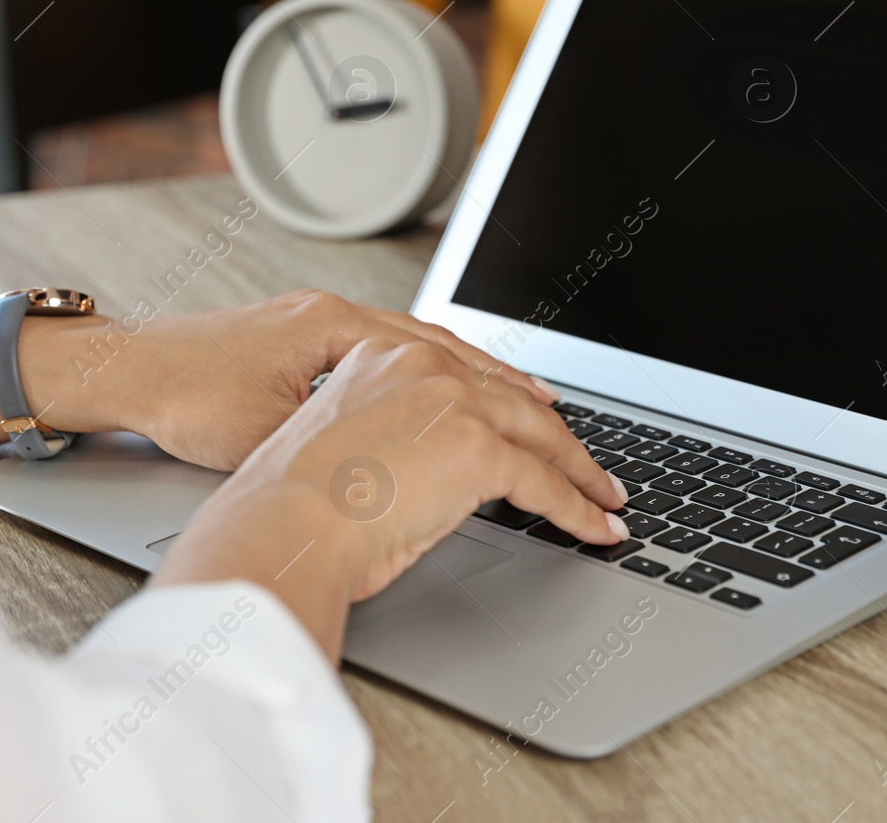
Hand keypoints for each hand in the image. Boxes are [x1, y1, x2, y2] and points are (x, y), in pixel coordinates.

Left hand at [23, 290, 557, 470]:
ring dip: (495, 382)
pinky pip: (409, 351)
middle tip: (573, 439)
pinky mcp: (322, 334)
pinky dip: (450, 374)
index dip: (511, 422)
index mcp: (341, 329)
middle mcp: (347, 315)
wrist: (125, 368)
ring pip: (439, 349)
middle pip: (459, 354)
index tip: (557, 457)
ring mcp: (336, 320)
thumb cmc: (183, 400)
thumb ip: (349, 446)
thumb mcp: (271, 435)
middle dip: (522, 399)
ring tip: (546, 410)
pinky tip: (471, 394)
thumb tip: (416, 476)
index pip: (453, 374)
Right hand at [151, 335, 630, 660]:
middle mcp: (422, 365)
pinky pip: (547, 484)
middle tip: (588, 466)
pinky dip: (579, 510)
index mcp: (381, 358)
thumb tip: (430, 480)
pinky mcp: (480, 448)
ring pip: (541, 436)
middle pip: (513, 400)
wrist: (280, 525)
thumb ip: (393, 443)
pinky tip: (597, 528)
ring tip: (606, 498)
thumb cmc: (287, 509)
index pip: (467, 375)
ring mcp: (455, 401)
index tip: (537, 415)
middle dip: (559, 439)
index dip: (510, 399)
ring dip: (581, 473)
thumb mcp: (343, 452)